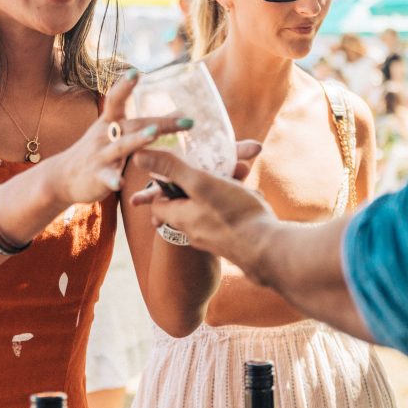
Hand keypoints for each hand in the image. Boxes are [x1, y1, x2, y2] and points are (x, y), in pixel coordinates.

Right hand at [50, 71, 189, 204]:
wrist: (63, 176)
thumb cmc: (95, 152)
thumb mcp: (110, 132)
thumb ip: (136, 124)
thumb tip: (174, 114)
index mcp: (108, 122)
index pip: (115, 99)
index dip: (124, 85)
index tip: (136, 71)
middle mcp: (104, 135)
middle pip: (133, 125)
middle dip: (160, 123)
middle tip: (187, 121)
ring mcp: (100, 156)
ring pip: (121, 147)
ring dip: (137, 140)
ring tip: (153, 135)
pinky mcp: (96, 176)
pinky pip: (107, 178)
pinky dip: (113, 180)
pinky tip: (121, 183)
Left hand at [130, 146, 278, 269]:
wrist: (269, 251)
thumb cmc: (233, 215)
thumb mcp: (200, 184)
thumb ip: (171, 169)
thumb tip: (138, 156)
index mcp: (179, 218)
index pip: (158, 202)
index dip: (163, 184)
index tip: (177, 168)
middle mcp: (193, 232)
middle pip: (187, 202)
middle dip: (201, 182)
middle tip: (221, 168)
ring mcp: (214, 239)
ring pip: (210, 208)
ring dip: (224, 189)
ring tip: (242, 176)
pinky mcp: (233, 241)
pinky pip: (228, 217)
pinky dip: (237, 202)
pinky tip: (253, 196)